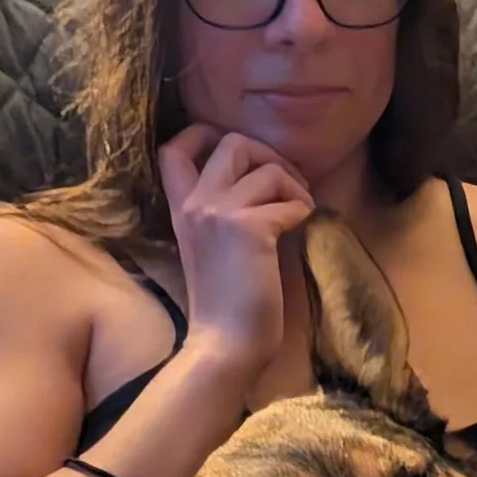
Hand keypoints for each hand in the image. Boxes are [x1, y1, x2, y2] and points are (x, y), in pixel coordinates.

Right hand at [158, 124, 314, 368]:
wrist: (226, 341)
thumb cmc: (227, 301)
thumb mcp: (213, 246)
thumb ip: (223, 211)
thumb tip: (265, 181)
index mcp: (181, 207)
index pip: (173, 147)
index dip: (205, 134)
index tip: (240, 154)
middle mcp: (195, 202)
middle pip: (231, 141)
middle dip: (269, 155)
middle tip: (287, 186)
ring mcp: (219, 212)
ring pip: (266, 167)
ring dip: (293, 186)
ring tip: (299, 211)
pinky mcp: (249, 229)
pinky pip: (288, 200)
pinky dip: (303, 210)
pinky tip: (300, 229)